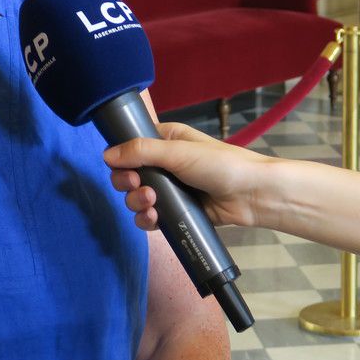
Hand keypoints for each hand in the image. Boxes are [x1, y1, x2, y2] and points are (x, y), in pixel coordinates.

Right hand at [105, 122, 275, 231]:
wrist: (252, 194)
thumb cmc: (220, 164)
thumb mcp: (178, 152)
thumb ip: (141, 152)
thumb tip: (107, 155)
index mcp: (166, 140)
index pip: (131, 148)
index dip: (122, 160)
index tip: (127, 171)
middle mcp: (166, 163)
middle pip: (130, 175)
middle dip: (129, 185)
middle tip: (140, 188)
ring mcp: (172, 189)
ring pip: (138, 198)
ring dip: (137, 203)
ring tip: (152, 205)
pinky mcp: (177, 211)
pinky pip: (152, 217)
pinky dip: (147, 219)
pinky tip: (153, 219)